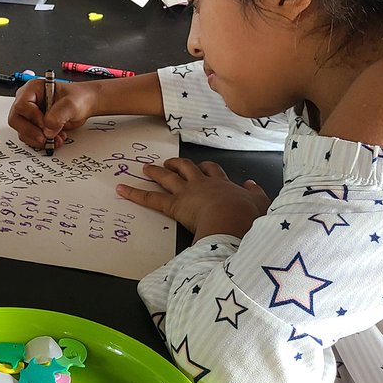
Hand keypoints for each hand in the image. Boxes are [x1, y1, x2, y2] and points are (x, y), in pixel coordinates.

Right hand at [8, 79, 101, 148]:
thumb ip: (59, 114)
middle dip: (31, 132)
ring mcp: (29, 115)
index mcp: (32, 89)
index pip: (21, 106)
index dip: (33, 118)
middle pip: (16, 120)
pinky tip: (55, 139)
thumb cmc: (77, 98)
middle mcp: (27, 102)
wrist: (83, 106)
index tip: (46, 124)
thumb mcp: (71, 104)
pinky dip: (42, 142)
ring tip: (56, 138)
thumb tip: (48, 129)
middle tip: (45, 138)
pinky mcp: (34, 126)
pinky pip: (30, 138)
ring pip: (22, 132)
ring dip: (38, 139)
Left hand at [116, 157, 270, 238]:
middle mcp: (202, 184)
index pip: (212, 170)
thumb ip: (257, 194)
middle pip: (186, 167)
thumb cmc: (247, 216)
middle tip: (169, 163)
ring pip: (168, 177)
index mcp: (222, 184)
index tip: (203, 168)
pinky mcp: (174, 205)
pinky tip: (121, 189)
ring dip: (155, 172)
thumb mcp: (260, 204)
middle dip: (176, 164)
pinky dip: (134, 193)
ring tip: (145, 168)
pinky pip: (150, 198)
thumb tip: (253, 185)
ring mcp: (187, 192)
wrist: (233, 219)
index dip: (205, 168)